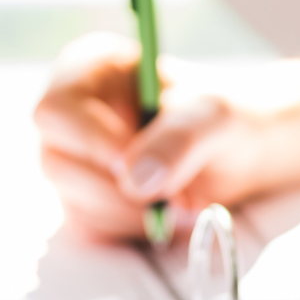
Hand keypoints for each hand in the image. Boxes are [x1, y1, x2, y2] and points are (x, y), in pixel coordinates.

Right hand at [32, 33, 278, 241]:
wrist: (243, 151)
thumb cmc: (224, 117)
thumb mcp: (215, 116)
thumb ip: (179, 140)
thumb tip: (135, 179)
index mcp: (91, 71)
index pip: (56, 110)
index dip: (91, 143)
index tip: (131, 165)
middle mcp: (73, 115)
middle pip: (56, 162)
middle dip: (117, 190)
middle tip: (171, 196)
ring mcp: (75, 160)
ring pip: (72, 200)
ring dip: (131, 213)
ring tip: (182, 202)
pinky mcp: (87, 200)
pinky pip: (90, 225)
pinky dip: (131, 228)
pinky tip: (165, 213)